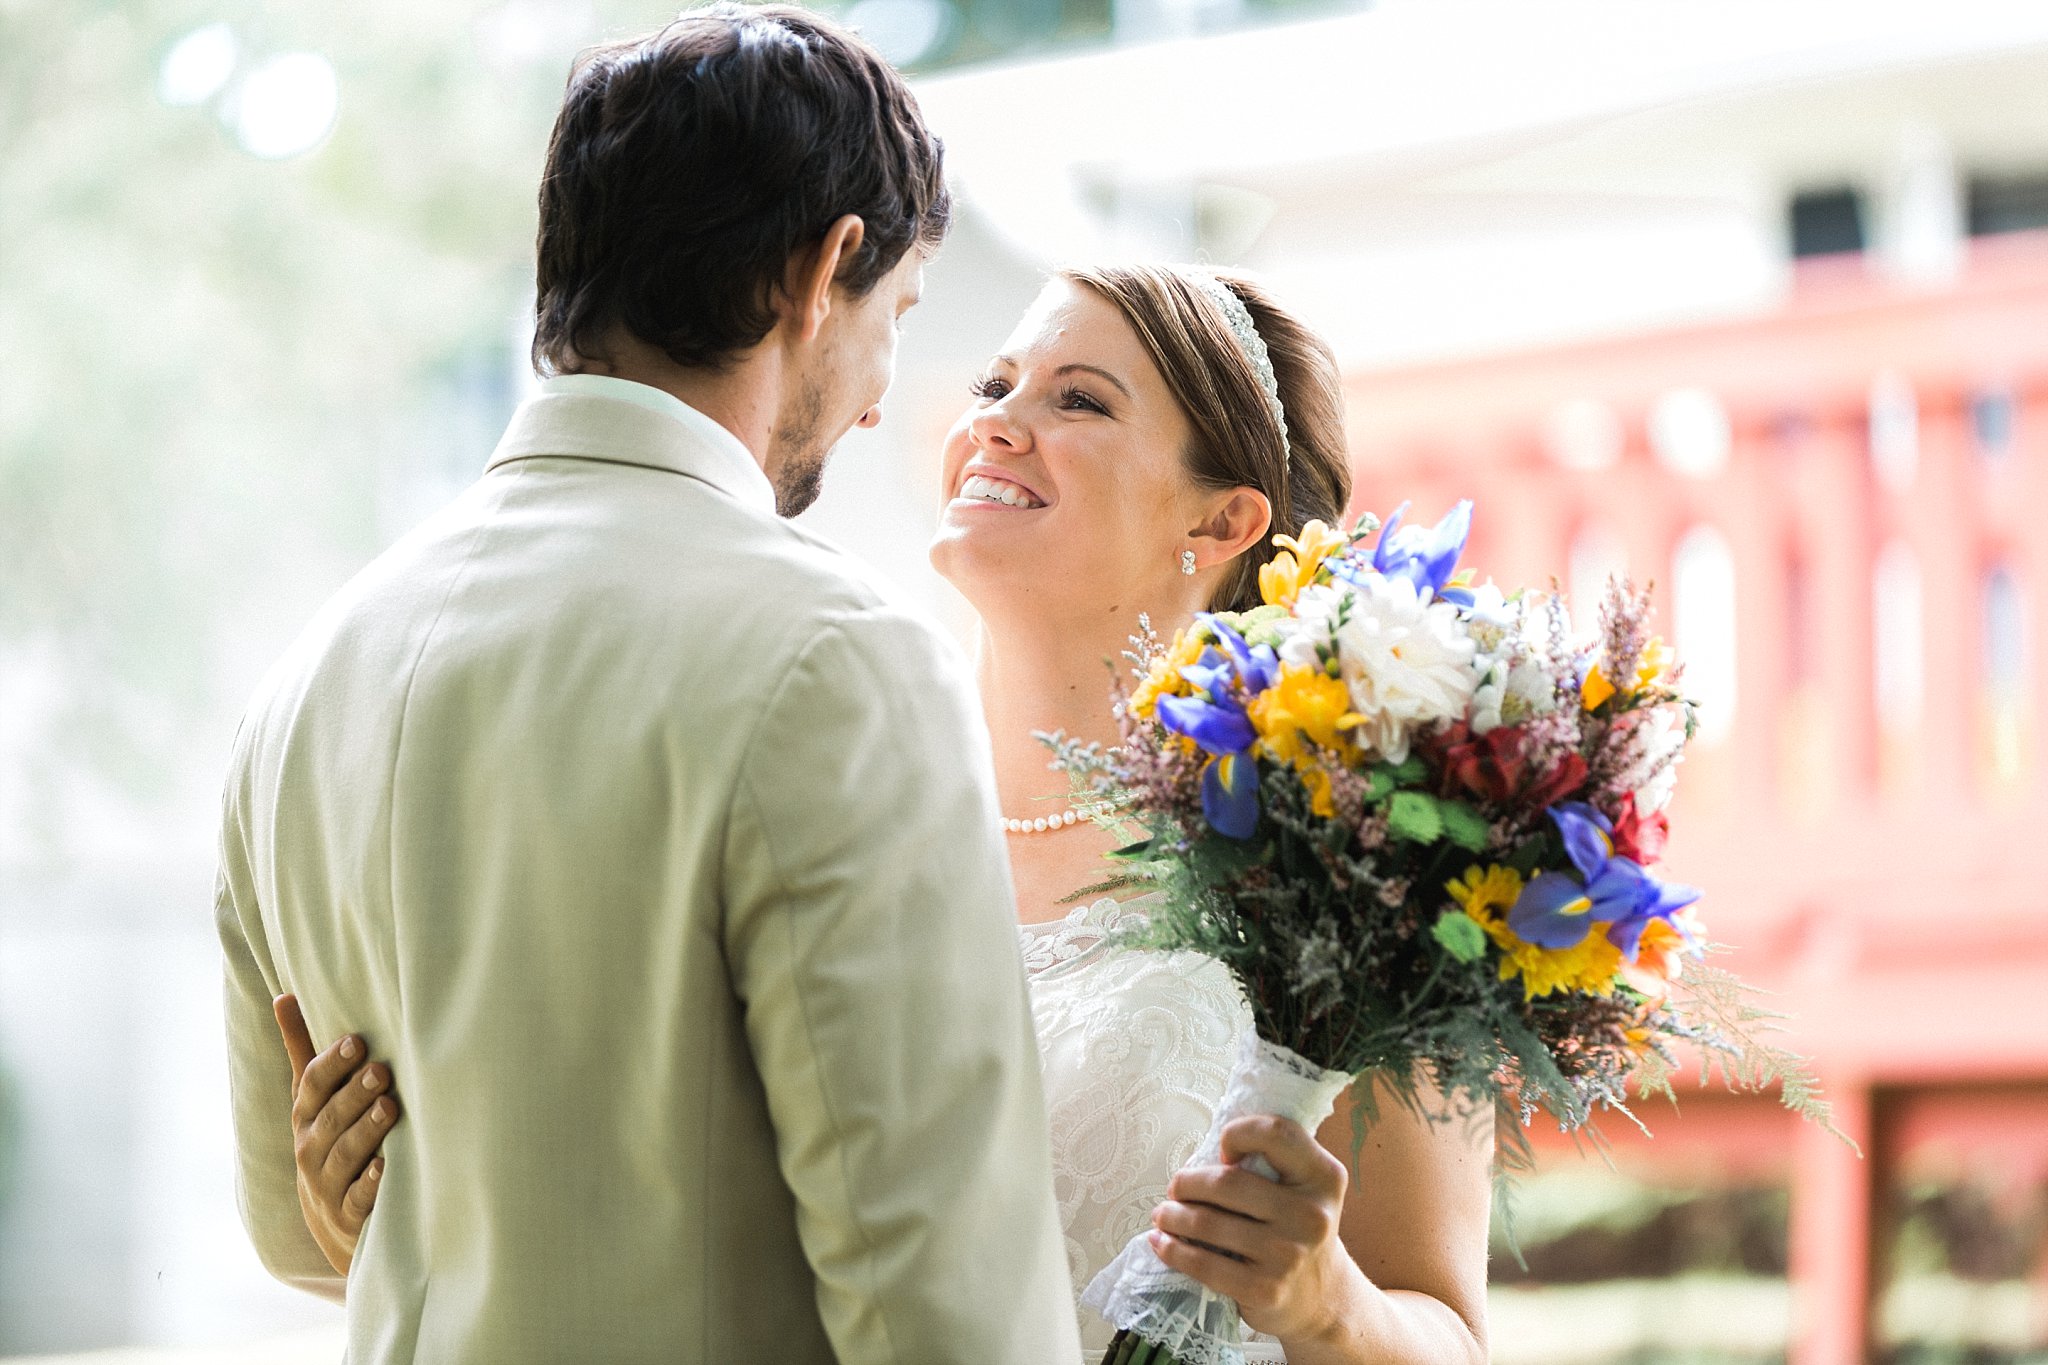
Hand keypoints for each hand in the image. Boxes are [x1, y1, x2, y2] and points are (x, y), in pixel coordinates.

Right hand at [273, 994, 396, 1277]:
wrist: (331, 1220)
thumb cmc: (328, 1139)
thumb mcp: (312, 1098)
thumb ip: (304, 1050)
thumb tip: (285, 995)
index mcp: (306, 1116)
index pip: (312, 1087)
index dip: (332, 1064)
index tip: (357, 1041)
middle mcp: (311, 1148)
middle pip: (330, 1119)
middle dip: (354, 1094)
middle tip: (381, 1070)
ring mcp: (327, 1184)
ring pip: (345, 1155)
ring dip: (367, 1130)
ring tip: (390, 1107)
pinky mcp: (348, 1216)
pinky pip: (358, 1199)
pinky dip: (370, 1183)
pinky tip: (385, 1167)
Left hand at [1147, 1114, 1359, 1343]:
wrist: (1322, 1298)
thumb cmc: (1296, 1230)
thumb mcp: (1303, 1189)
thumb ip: (1271, 1163)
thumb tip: (1200, 1156)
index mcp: (1324, 1177)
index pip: (1275, 1133)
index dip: (1238, 1134)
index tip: (1222, 1154)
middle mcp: (1312, 1214)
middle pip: (1227, 1181)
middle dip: (1187, 1183)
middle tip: (1175, 1189)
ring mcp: (1289, 1254)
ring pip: (1207, 1222)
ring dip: (1171, 1216)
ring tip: (1162, 1216)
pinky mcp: (1266, 1289)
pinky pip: (1204, 1263)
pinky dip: (1173, 1251)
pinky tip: (1161, 1244)